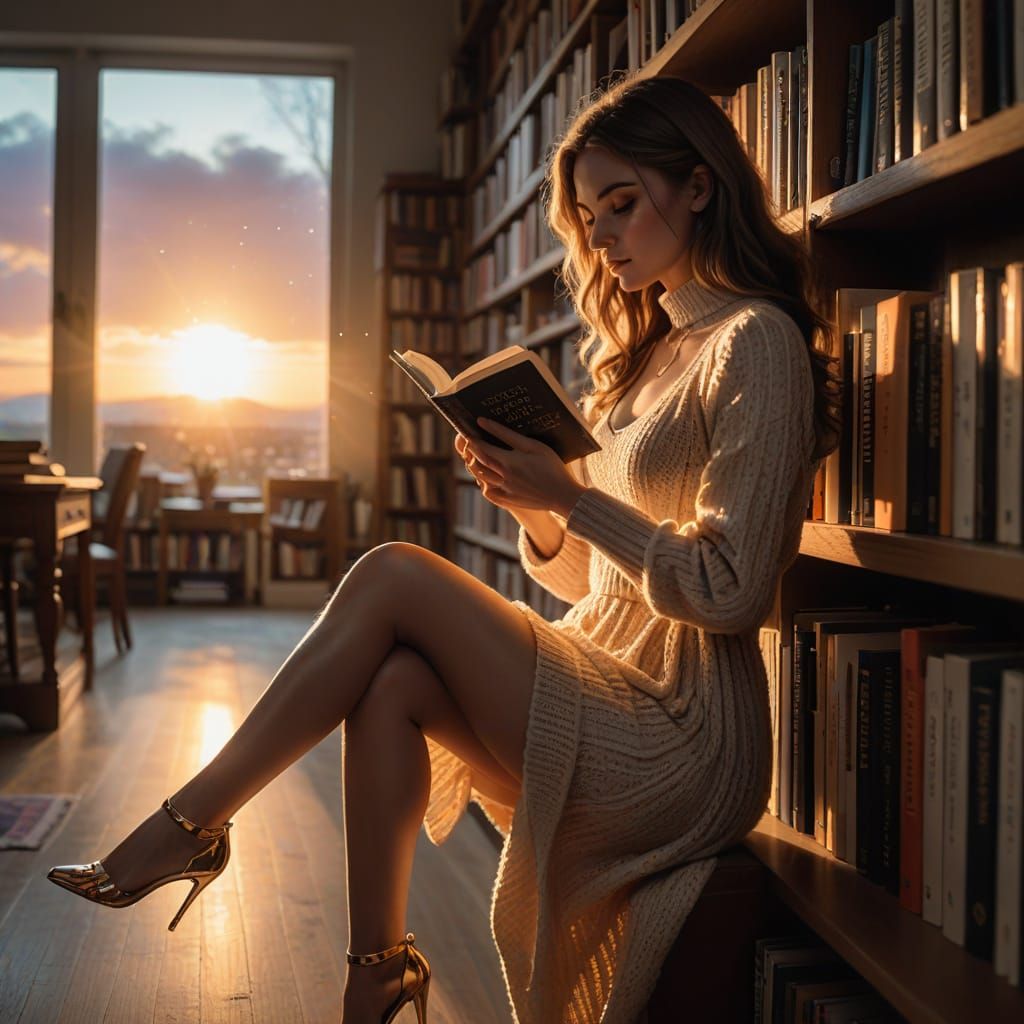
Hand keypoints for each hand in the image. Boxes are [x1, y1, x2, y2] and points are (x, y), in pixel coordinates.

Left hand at [455, 418, 586, 518]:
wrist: (563, 495)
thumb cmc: (551, 467)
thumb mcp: (532, 446)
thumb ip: (507, 434)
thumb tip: (484, 422)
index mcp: (507, 461)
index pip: (480, 447)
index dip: (472, 439)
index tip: (469, 432)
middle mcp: (502, 477)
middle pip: (477, 462)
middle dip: (471, 451)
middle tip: (471, 442)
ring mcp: (504, 491)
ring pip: (479, 477)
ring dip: (475, 466)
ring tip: (478, 457)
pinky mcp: (507, 501)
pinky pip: (488, 492)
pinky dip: (484, 483)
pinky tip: (489, 477)